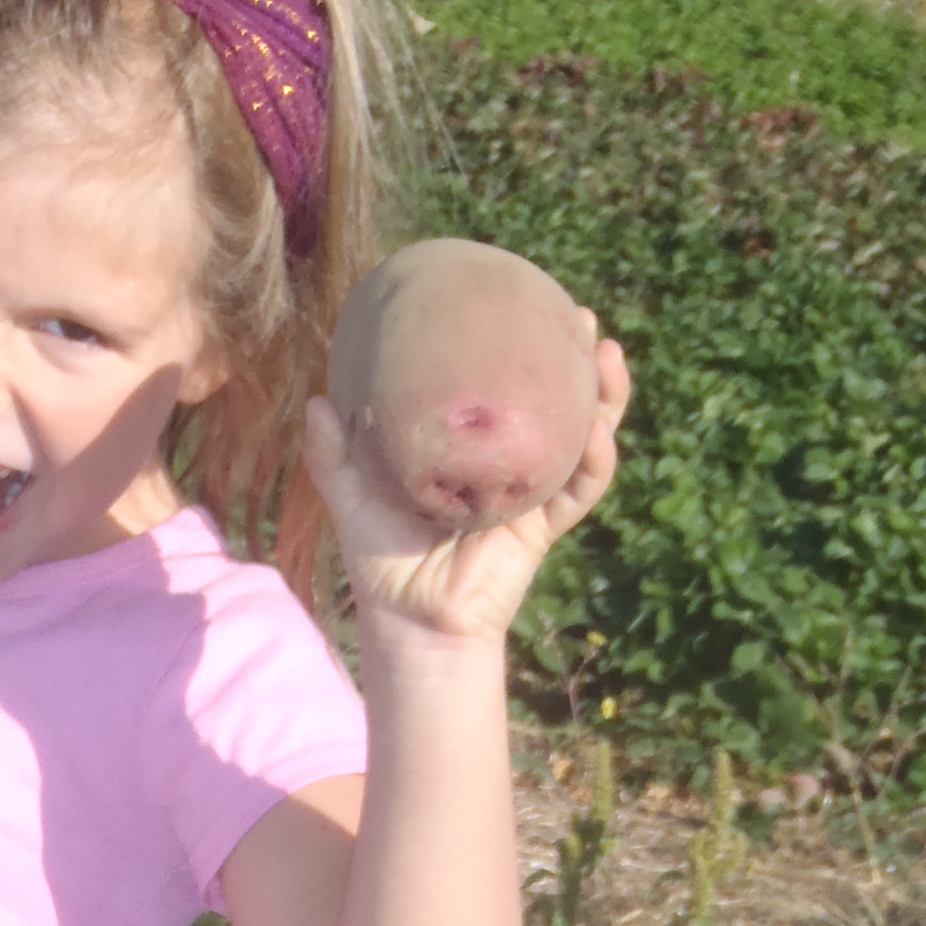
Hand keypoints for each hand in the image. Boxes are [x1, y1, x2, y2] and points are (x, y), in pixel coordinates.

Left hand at [304, 323, 630, 643]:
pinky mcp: (543, 528)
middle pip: (558, 402)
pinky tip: (600, 433)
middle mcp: (506, 464)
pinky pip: (580, 491)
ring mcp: (530, 493)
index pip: (502, 388)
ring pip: (584, 437)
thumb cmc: (380, 562)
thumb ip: (334, 453)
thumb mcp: (352, 498)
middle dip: (579, 359)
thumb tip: (317, 398)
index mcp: (469, 450)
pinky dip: (595, 462)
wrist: (409, 623)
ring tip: (608, 355)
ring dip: (606, 397)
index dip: (519, 348)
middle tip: (585, 317)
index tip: (524, 301)